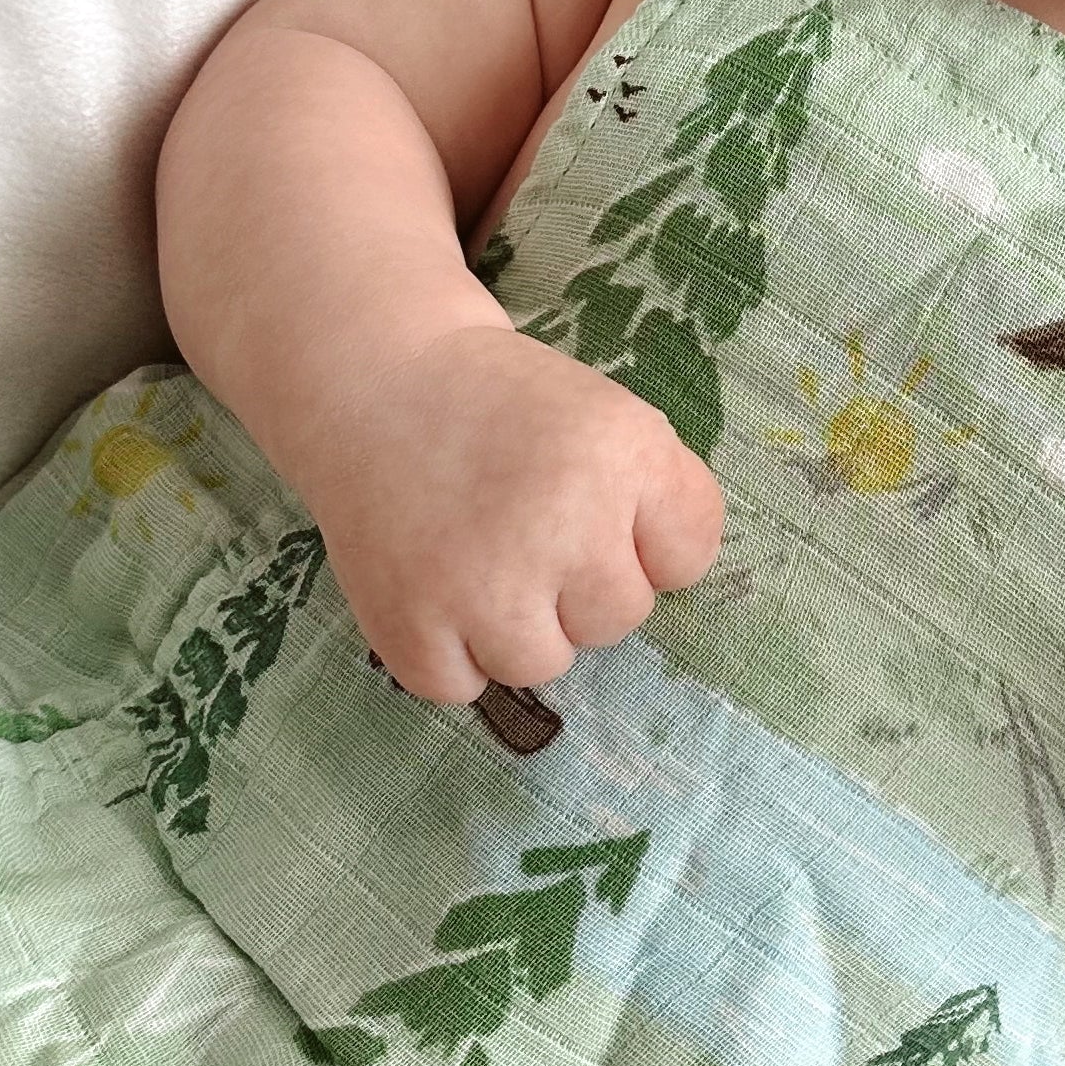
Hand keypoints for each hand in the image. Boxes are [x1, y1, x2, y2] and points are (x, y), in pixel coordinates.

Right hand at [303, 323, 723, 703]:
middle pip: (619, 620)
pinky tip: (436, 586)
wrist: (376, 379)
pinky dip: (450, 652)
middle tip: (527, 527)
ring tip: (482, 559)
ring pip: (544, 664)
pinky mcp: (409, 626)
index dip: (645, 537)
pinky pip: (462, 686)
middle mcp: (559, 525)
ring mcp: (480, 585)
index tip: (597, 504)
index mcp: (620, 457)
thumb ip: (662, 498)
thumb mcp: (611, 416)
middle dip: (582, 584)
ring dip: (520, 626)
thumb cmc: (504, 406)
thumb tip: (663, 590)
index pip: (687, 558)